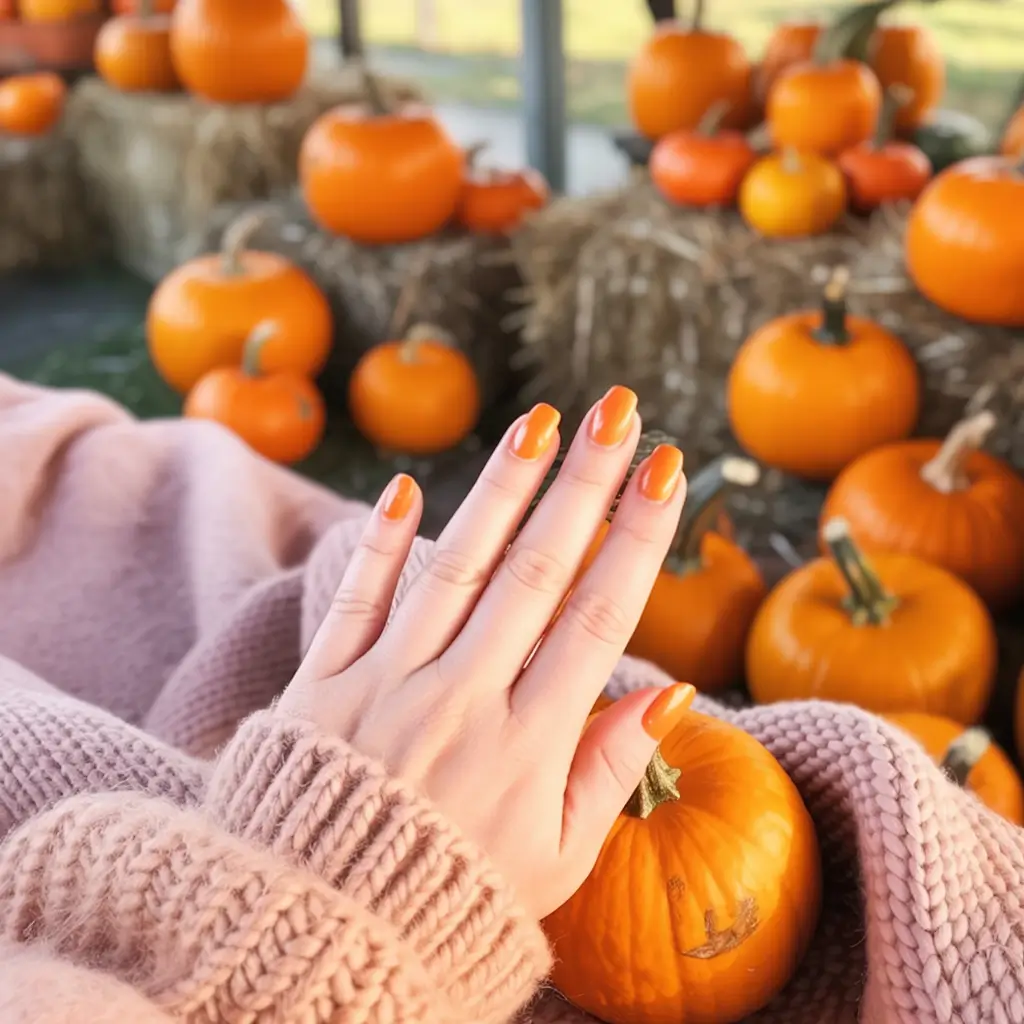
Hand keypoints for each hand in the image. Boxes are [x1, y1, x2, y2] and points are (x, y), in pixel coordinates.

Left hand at [279, 386, 695, 918]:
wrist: (317, 936)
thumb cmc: (453, 902)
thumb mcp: (557, 863)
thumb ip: (612, 773)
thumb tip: (669, 689)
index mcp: (527, 747)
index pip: (597, 619)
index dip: (636, 539)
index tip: (665, 471)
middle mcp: (460, 701)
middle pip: (535, 573)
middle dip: (583, 485)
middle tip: (618, 412)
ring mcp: (384, 686)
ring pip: (454, 569)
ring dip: (498, 490)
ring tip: (538, 422)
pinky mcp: (320, 684)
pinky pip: (353, 600)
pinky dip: (378, 543)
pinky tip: (404, 485)